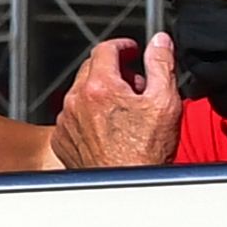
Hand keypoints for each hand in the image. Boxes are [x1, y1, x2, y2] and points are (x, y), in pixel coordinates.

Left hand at [48, 33, 183, 171]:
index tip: (132, 50)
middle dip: (114, 69)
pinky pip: (73, 115)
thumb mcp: (164, 101)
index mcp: (99, 87)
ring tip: (126, 109)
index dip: (122, 46)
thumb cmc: (147, 150)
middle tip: (136, 83)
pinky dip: (89, 113)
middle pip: (92, 69)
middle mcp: (75, 101)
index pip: (105, 49)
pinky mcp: (62, 138)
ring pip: (81, 92)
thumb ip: (161, 64)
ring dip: (101, 92)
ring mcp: (66, 120)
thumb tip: (159, 41)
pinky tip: (110, 127)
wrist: (127, 184)